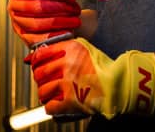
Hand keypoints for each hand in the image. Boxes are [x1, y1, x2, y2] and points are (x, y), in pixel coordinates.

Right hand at [7, 0, 80, 46]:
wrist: (49, 21)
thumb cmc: (51, 1)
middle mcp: (14, 7)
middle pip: (38, 7)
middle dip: (61, 8)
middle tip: (76, 9)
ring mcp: (17, 24)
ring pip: (39, 24)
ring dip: (61, 22)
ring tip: (75, 20)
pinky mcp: (24, 39)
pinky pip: (40, 39)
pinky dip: (55, 35)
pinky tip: (68, 31)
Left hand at [29, 38, 154, 118]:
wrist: (118, 83)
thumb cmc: (104, 66)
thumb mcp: (84, 48)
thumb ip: (64, 48)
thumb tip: (44, 53)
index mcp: (69, 49)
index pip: (40, 55)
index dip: (36, 62)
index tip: (37, 66)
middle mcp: (66, 65)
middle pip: (39, 73)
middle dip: (39, 79)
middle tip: (43, 81)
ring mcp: (68, 83)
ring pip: (43, 90)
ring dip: (45, 94)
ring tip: (49, 94)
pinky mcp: (71, 101)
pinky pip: (50, 106)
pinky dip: (50, 107)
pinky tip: (55, 105)